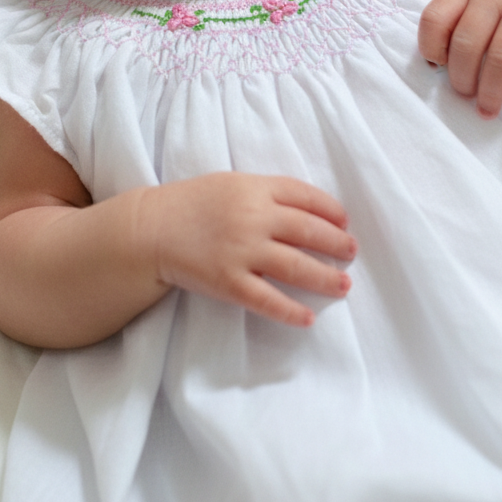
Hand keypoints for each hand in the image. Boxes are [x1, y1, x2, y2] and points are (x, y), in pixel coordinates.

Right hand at [141, 172, 355, 326]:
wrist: (150, 230)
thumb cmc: (192, 204)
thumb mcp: (231, 184)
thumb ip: (267, 193)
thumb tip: (308, 210)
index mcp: (255, 188)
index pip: (306, 196)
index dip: (331, 210)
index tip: (344, 221)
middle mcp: (253, 218)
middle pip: (308, 231)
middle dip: (336, 243)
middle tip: (352, 252)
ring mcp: (241, 252)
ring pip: (295, 266)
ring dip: (325, 277)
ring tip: (344, 285)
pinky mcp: (228, 282)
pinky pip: (267, 300)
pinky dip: (290, 311)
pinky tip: (308, 317)